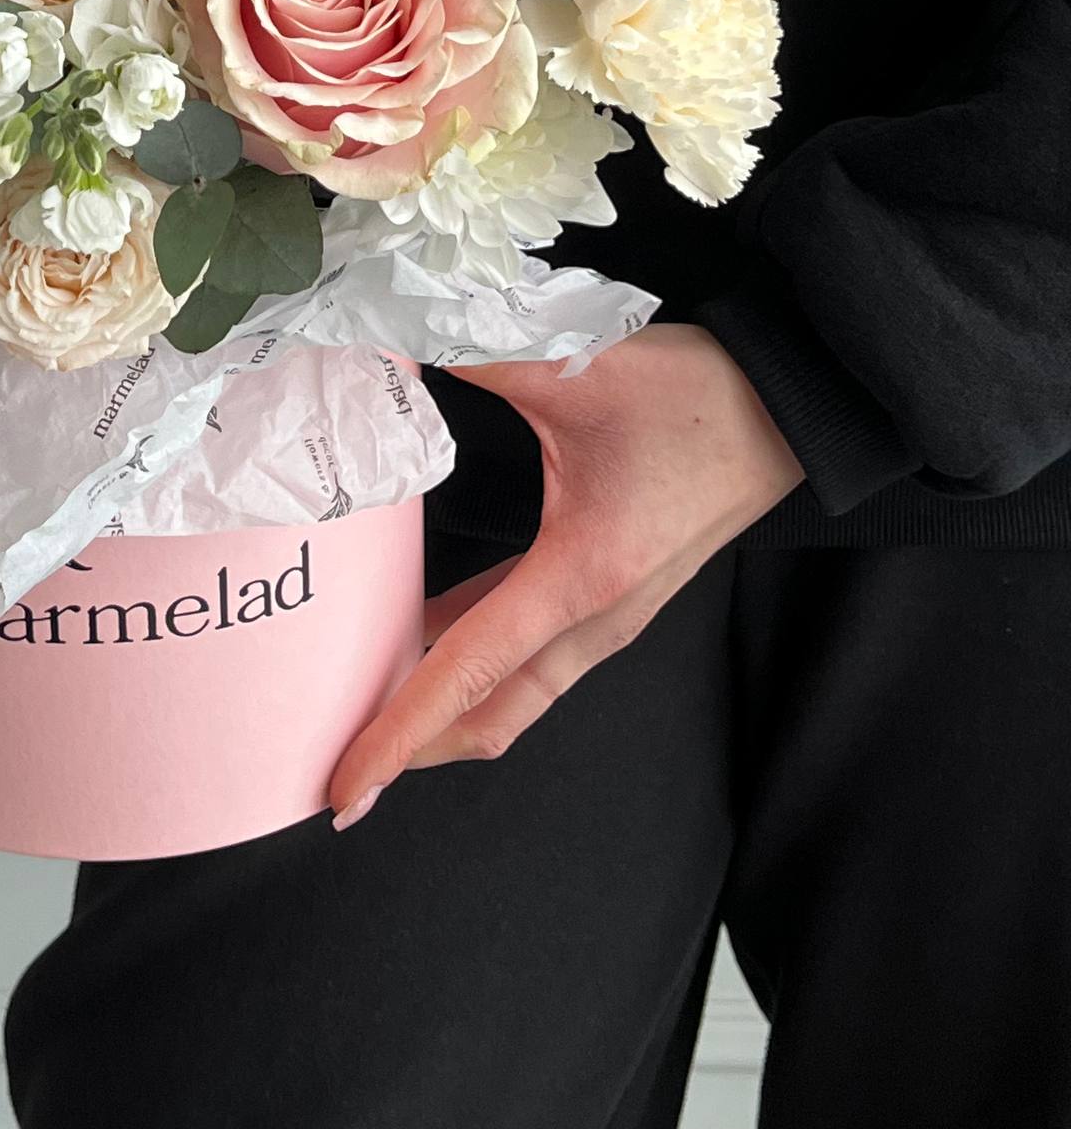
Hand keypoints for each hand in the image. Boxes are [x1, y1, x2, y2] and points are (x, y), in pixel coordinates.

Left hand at [329, 323, 801, 826]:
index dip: (398, 731)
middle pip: (492, 711)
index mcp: (582, 576)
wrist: (790, 408)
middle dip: (413, 746)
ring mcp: (613, 615)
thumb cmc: (693, 397)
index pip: (468, 671)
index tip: (344, 787)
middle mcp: (599, 618)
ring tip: (365, 700)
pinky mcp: (617, 595)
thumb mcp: (574, 367)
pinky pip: (534, 652)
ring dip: (443, 706)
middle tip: (337, 762)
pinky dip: (475, 663)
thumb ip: (473, 355)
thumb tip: (389, 341)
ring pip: (515, 691)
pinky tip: (423, 632)